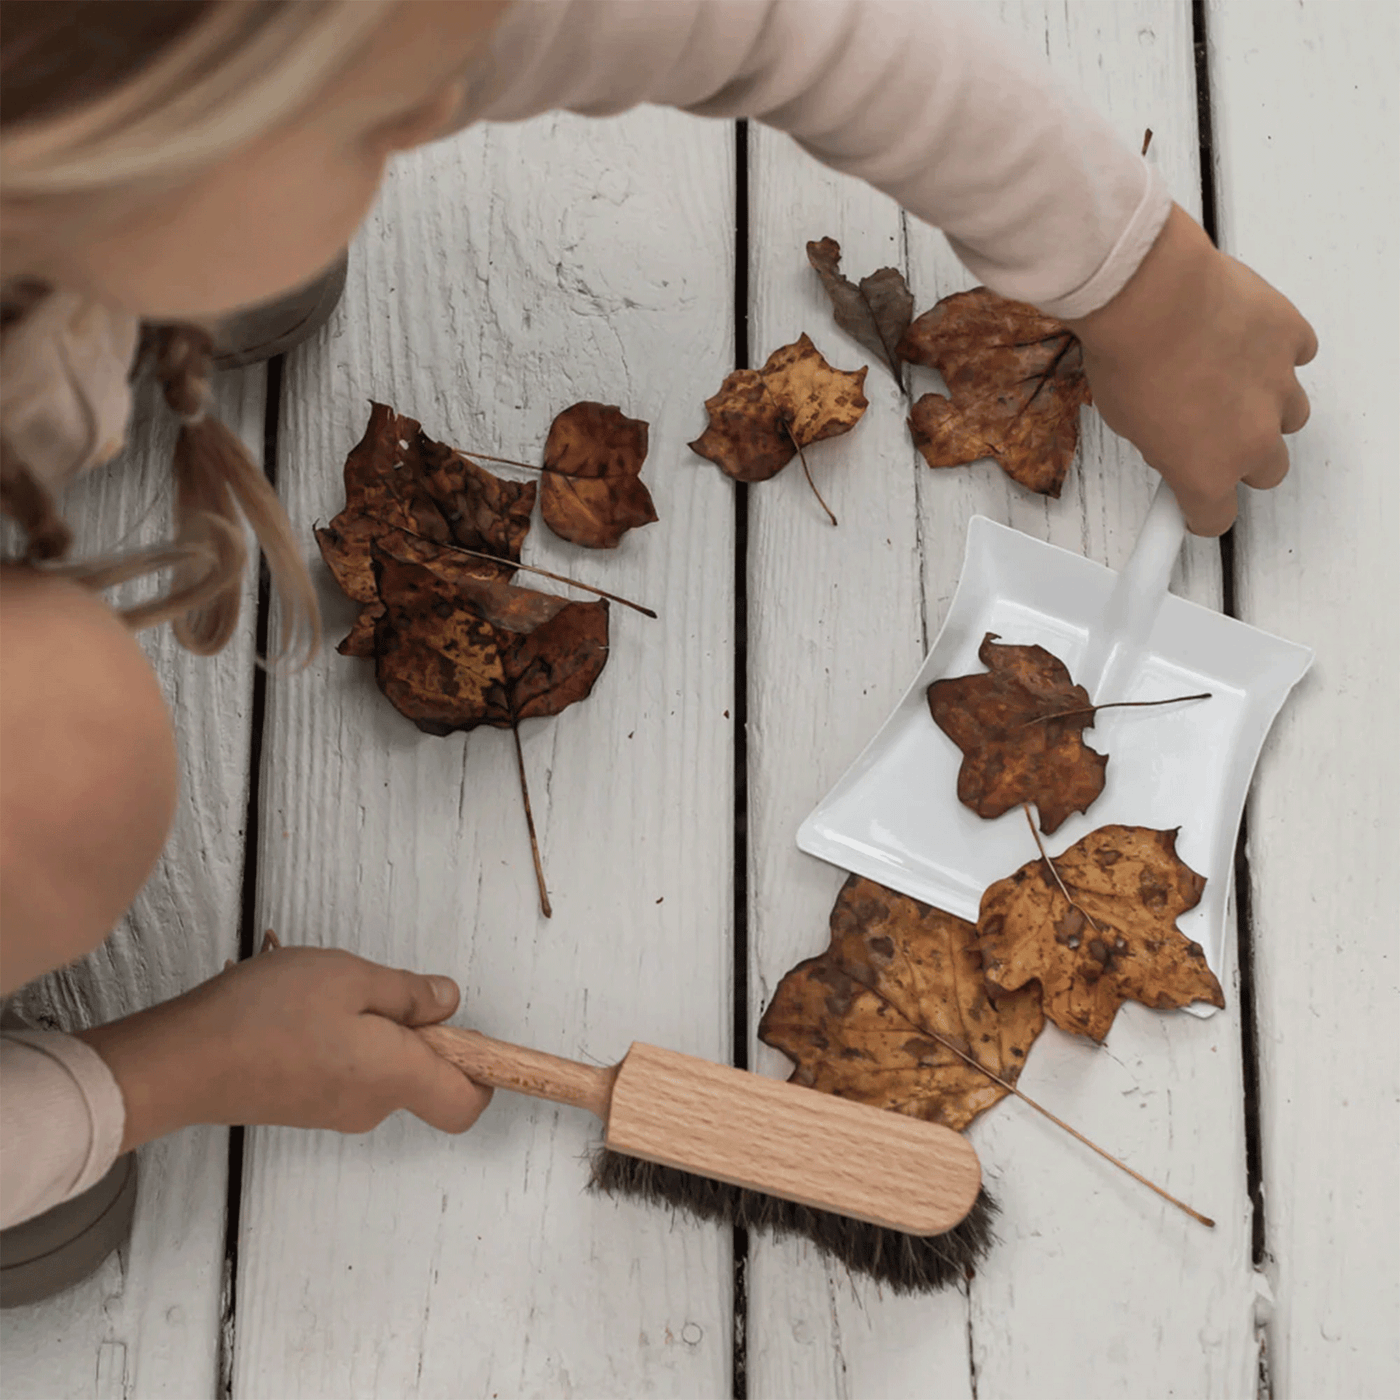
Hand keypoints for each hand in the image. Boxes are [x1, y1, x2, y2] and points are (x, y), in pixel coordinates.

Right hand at [80, 945, 491, 1151]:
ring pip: (383, 1069)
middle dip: (418, 1030)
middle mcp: (372, 1106)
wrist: (182, 1062)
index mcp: (397, 1077)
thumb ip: (409, 994)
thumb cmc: (266, 1015)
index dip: (484, 1072)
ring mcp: (334, 1110)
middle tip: (376, 987)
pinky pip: (347, 1072)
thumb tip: (449, 1005)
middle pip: (425, 1079)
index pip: (467, 1104)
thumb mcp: (351, 978)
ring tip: (328, 991)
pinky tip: (302, 1009)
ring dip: (372, 1027)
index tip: (469, 1032)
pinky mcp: (303, 1104)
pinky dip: (341, 1039)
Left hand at [1064, 204, 1316, 535]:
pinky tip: (1247, 340)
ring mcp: (1279, 388)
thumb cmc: (1127, 358)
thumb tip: (1170, 439)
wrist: (1151, 297)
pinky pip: (1299, 355)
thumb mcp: (1124, 423)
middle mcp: (1252, 440)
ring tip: (1229, 383)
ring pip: (1292, 416)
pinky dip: (1278, 352)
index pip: (1215, 518)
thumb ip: (1161, 443)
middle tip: (1214, 435)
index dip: (1201, 511)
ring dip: (1267, 407)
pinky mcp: (1292, 339)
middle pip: (1268, 471)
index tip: (1193, 503)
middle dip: (1243, 458)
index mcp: (1205, 473)